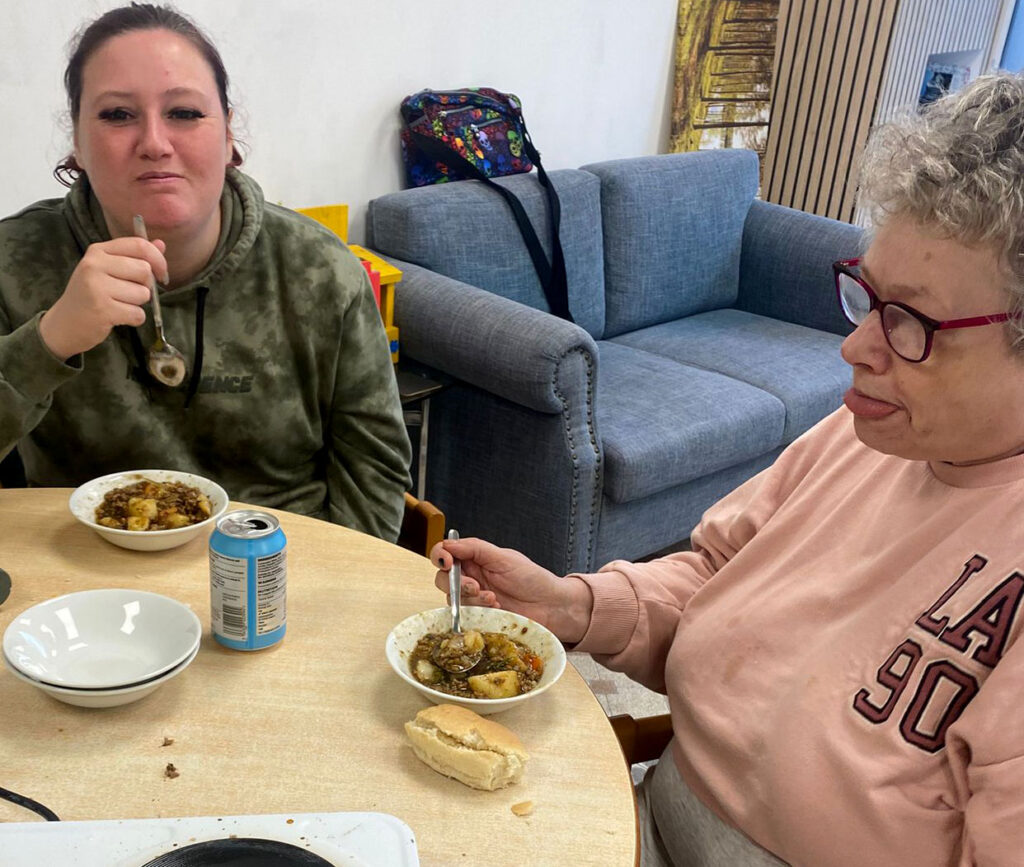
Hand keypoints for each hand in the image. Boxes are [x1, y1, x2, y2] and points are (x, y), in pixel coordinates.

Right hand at [39, 237, 168, 359]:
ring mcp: (97, 287)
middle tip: (130, 293)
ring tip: (119, 305)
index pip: (139, 245)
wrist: (65, 323)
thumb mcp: (109, 269)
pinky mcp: (103, 310)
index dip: (158, 259)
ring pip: (143, 294)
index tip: (161, 273)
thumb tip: (161, 244)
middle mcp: (94, 265)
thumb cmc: (91, 294)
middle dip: (146, 286)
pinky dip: (134, 319)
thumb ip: (135, 256)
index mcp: (98, 251)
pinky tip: (118, 317)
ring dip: (138, 304)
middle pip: (144, 270)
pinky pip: (138, 314)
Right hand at [431, 537, 593, 643]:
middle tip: (474, 585)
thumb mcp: (504, 558)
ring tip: (493, 598)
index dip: (439, 556)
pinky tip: (496, 607)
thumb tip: (448, 543)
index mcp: (475, 558)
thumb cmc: (532, 579)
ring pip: (452, 598)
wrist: (551, 606)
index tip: (446, 561)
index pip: (445, 553)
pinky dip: (478, 610)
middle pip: (442, 578)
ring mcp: (474, 599)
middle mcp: (471, 577)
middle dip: (454, 582)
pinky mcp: (479, 616)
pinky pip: (465, 614)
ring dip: (470, 598)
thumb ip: (475, 549)